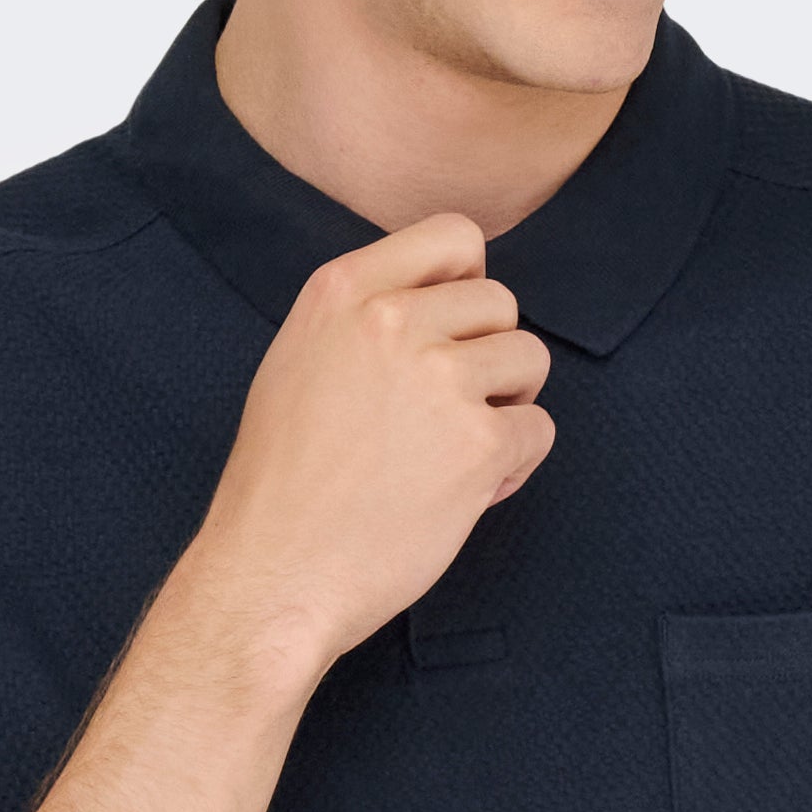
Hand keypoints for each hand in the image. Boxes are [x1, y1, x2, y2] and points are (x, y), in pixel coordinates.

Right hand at [181, 217, 554, 685]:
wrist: (273, 575)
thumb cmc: (280, 487)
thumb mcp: (297, 363)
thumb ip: (362, 320)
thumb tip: (440, 305)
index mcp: (343, 292)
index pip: (454, 236)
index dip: (468, 285)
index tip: (449, 334)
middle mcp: (391, 322)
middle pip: (500, 303)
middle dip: (487, 357)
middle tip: (447, 415)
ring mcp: (438, 380)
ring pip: (529, 359)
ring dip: (507, 406)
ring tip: (455, 451)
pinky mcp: (477, 444)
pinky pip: (538, 429)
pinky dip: (516, 463)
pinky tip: (467, 492)